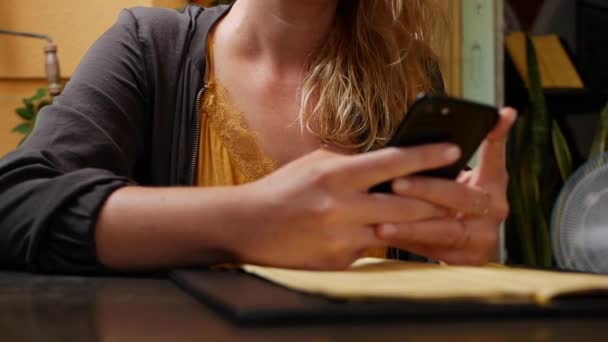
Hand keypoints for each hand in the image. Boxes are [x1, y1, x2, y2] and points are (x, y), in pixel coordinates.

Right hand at [231, 143, 461, 269]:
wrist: (249, 226)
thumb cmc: (284, 189)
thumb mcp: (318, 164)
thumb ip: (354, 164)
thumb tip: (391, 164)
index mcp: (337, 174)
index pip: (394, 161)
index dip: (429, 156)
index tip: (455, 150)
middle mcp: (342, 206)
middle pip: (408, 205)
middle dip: (438, 199)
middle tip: (461, 193)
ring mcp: (342, 237)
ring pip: (398, 232)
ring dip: (420, 224)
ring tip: (440, 215)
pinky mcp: (339, 260)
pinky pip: (374, 250)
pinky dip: (383, 241)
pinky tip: (389, 234)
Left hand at [375, 108, 516, 264]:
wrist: (464, 244)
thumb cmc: (449, 201)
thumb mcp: (454, 177)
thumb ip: (445, 159)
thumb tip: (431, 131)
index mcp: (493, 182)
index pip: (496, 153)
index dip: (497, 134)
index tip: (500, 115)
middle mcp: (495, 208)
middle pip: (459, 195)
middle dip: (426, 189)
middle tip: (397, 184)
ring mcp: (484, 236)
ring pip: (444, 230)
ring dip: (411, 226)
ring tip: (383, 224)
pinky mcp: (469, 259)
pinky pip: (433, 250)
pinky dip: (408, 243)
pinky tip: (385, 238)